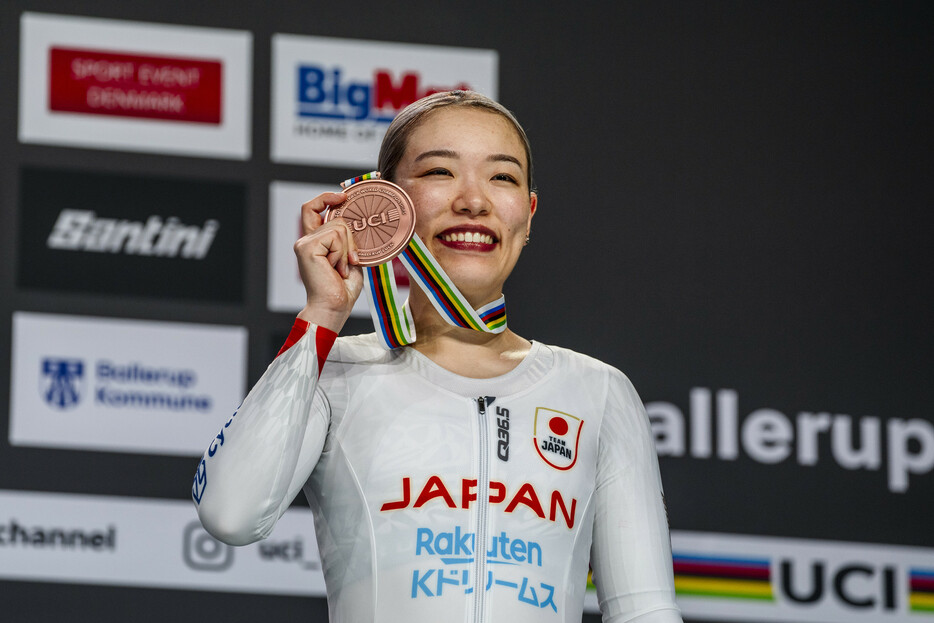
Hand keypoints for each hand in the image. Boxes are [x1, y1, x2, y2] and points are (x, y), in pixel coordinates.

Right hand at [294, 192, 363, 331]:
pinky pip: (336, 236)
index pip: (312, 208)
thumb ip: (347, 240)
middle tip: (349, 263)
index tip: (343, 197)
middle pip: (336, 219)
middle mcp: (305, 240)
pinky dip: (342, 253)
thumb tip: (356, 220)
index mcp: (313, 242)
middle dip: (351, 241)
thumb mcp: (349, 259)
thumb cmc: (342, 289)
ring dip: (347, 250)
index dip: (326, 198)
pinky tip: (336, 269)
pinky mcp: (307, 247)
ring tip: (341, 269)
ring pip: (338, 227)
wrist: (333, 308)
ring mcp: (304, 243)